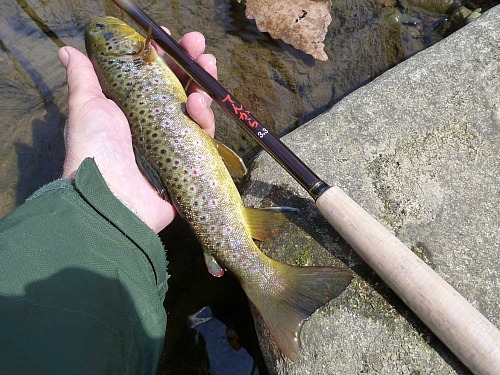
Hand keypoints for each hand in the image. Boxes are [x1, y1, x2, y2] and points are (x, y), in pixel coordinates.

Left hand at [59, 31, 216, 232]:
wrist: (111, 197)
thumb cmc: (95, 149)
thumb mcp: (86, 107)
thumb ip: (83, 78)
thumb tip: (67, 51)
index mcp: (130, 109)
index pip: (151, 76)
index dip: (162, 56)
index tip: (168, 38)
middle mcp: (153, 124)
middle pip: (179, 88)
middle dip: (191, 64)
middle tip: (200, 44)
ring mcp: (173, 143)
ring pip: (196, 109)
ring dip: (202, 84)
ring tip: (206, 66)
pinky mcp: (189, 161)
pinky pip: (203, 136)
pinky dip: (204, 117)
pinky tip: (199, 102)